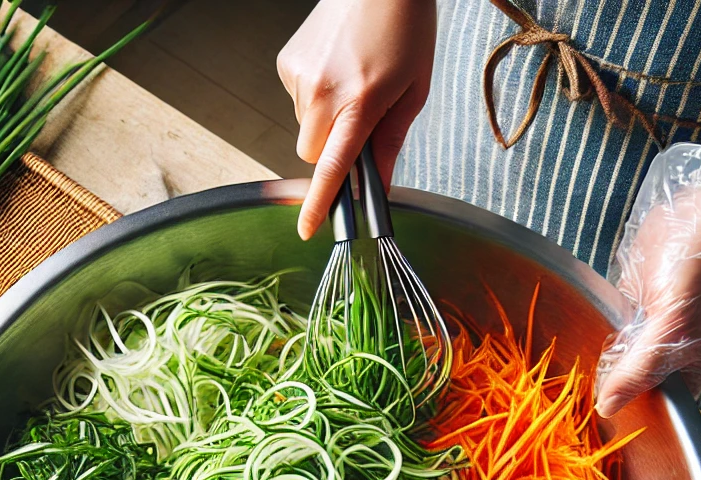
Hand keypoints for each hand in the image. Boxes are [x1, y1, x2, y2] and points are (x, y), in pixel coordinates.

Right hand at [277, 0, 436, 239]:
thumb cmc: (405, 28)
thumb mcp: (413, 90)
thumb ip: (391, 142)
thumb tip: (379, 187)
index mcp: (360, 103)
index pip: (332, 168)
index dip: (319, 203)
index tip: (306, 230)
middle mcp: (323, 92)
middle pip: (312, 155)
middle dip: (331, 151)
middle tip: (358, 120)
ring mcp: (300, 77)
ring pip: (305, 129)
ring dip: (325, 120)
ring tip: (350, 81)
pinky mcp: (287, 64)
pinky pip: (297, 101)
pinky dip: (314, 96)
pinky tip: (334, 68)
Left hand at [595, 143, 700, 417]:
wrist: (697, 219)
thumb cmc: (696, 276)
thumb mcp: (669, 330)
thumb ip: (638, 370)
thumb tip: (608, 407)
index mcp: (693, 364)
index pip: (662, 402)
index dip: (636, 411)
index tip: (603, 420)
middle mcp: (671, 350)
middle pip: (636, 381)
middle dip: (611, 387)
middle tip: (577, 403)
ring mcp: (649, 328)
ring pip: (618, 357)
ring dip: (597, 363)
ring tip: (569, 380)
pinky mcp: (629, 305)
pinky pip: (607, 330)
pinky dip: (593, 336)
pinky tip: (572, 347)